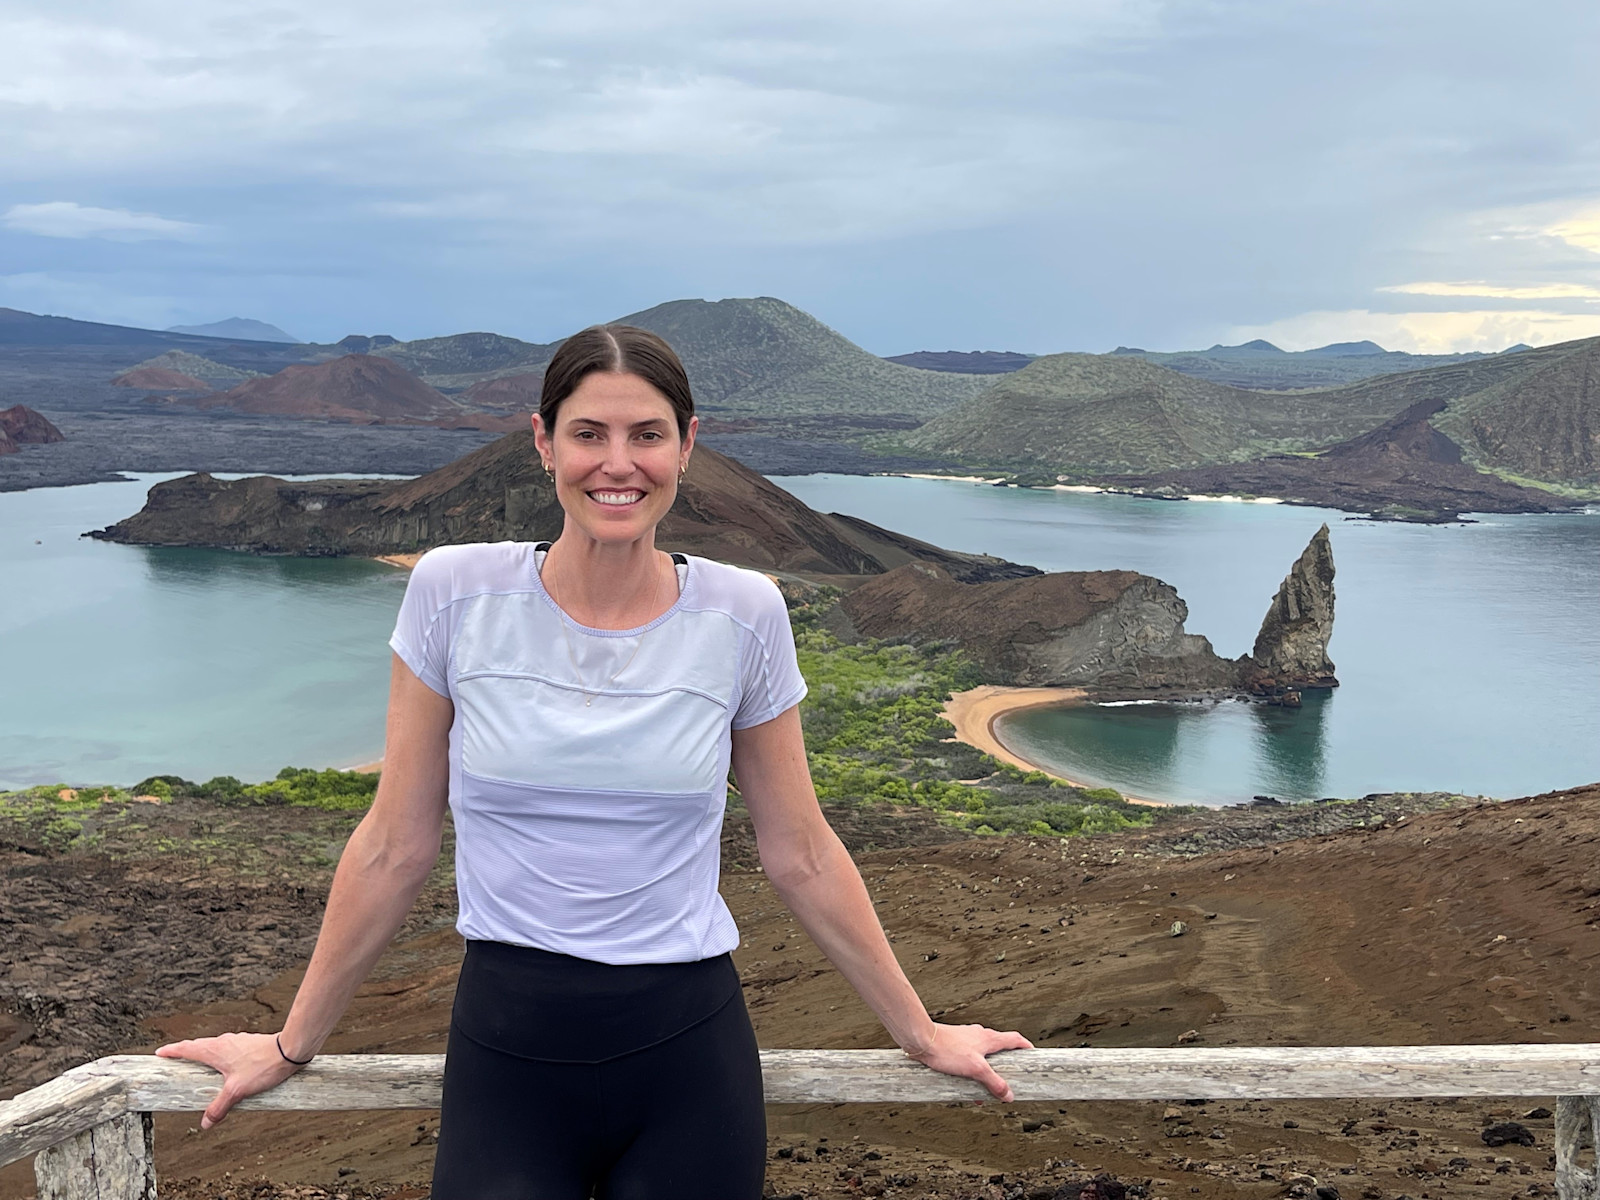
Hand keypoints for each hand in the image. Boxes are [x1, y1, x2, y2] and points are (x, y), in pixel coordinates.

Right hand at [155, 1032, 305, 1128]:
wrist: (290, 1050)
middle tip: (176, 1061)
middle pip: (199, 1046)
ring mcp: (237, 1041)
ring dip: (205, 1054)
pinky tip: (228, 1068)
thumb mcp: (237, 1091)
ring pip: (215, 1047)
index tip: (159, 1053)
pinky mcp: (249, 1044)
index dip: (171, 1051)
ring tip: (200, 1067)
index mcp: (214, 1050)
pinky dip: (221, 1056)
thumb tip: (205, 1123)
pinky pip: (228, 1049)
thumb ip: (219, 1107)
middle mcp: (223, 1042)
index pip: (186, 1048)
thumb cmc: (263, 1066)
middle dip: (186, 1053)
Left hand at [901, 1022, 1033, 1101]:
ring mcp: (966, 1039)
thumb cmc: (947, 1049)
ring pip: (983, 1056)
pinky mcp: (954, 1044)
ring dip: (987, 1071)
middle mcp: (980, 1036)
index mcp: (990, 1038)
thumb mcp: (976, 1069)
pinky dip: (972, 1071)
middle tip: (1009, 1079)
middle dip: (1005, 1064)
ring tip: (985, 1091)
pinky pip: (969, 1059)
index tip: (1032, 1056)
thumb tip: (1009, 1096)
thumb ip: (994, 1083)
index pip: (1015, 1039)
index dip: (1026, 1047)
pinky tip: (965, 1086)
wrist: (922, 1040)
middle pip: (1000, 1048)